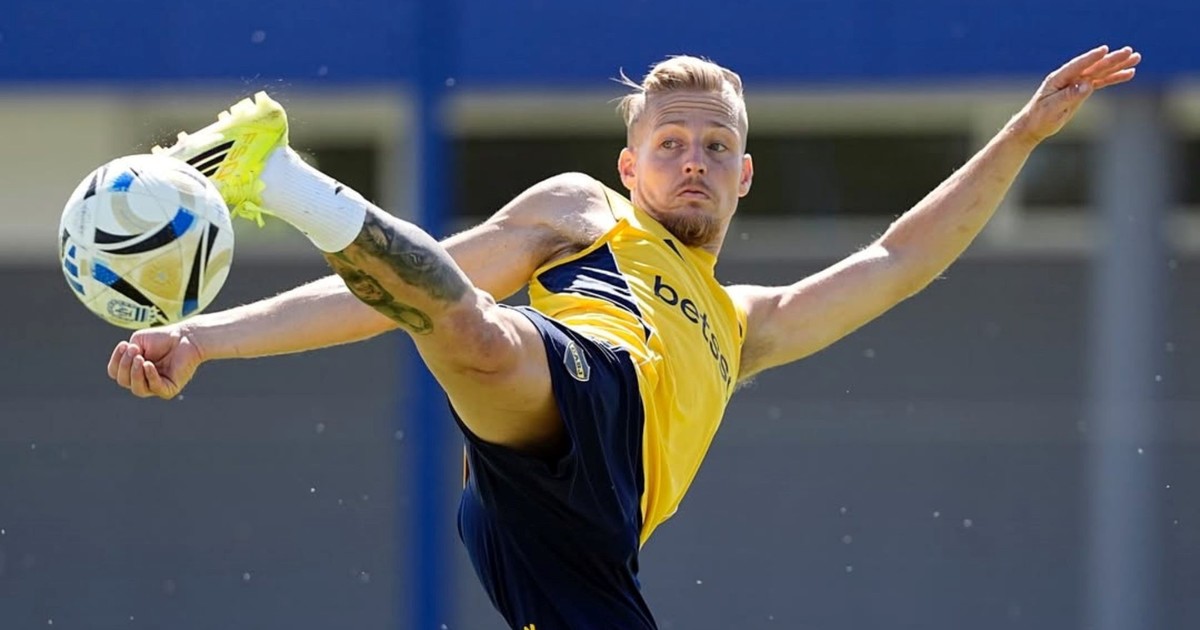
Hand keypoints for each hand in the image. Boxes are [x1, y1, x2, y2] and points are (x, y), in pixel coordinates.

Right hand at [106, 324, 203, 398]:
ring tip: (140, 358)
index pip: (115, 372)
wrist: (184, 337)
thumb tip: (127, 367)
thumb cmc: (162, 338)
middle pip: (123, 381)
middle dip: (125, 365)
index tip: (124, 345)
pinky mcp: (169, 389)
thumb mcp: (137, 342)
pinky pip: (155, 388)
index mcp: (132, 370)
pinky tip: (149, 365)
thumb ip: (127, 354)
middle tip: (134, 350)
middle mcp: (143, 381)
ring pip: (137, 389)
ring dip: (135, 373)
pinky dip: (150, 376)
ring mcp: (156, 386)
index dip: (116, 361)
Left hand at [1012, 45, 1141, 144]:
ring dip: (1117, 65)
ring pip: (1100, 72)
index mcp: (1058, 78)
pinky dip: (1114, 78)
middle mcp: (1069, 77)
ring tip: (1136, 57)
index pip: (1077, 66)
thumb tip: (1087, 85)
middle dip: (1112, 59)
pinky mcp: (1082, 90)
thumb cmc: (1040, 117)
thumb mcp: (1052, 108)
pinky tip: (1129, 73)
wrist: (1034, 125)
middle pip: (1093, 66)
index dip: (1091, 58)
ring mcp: (1077, 82)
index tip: (1105, 50)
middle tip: (1129, 51)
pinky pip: (1101, 82)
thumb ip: (1069, 96)